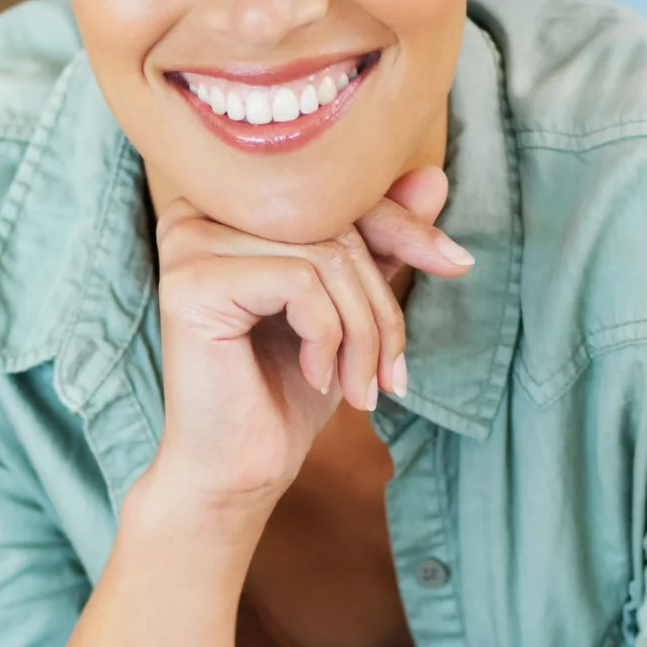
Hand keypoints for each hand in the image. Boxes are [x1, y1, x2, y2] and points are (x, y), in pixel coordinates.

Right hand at [147, 165, 471, 518]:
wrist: (237, 471)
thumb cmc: (285, 390)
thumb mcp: (348, 308)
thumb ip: (378, 242)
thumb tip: (432, 175)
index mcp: (231, 206)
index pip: (336, 193)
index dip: (404, 228)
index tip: (457, 263)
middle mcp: (199, 210)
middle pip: (334, 223)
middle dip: (382, 304)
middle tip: (393, 373)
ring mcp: (189, 240)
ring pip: (326, 257)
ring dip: (363, 332)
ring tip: (362, 387)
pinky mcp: (191, 280)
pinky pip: (301, 283)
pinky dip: (328, 337)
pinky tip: (316, 378)